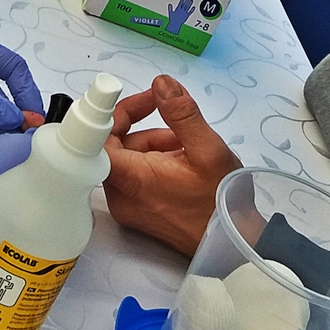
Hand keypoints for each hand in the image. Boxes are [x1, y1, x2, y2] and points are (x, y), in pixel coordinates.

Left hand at [104, 75, 241, 256]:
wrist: (232, 246)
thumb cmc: (221, 203)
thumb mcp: (209, 150)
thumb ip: (182, 114)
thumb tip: (161, 84)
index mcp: (133, 180)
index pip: (97, 141)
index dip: (110, 115)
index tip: (132, 102)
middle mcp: (122, 196)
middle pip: (113, 146)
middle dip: (143, 126)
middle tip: (173, 118)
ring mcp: (128, 206)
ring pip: (126, 159)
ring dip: (152, 143)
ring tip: (186, 144)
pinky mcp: (137, 212)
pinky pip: (134, 175)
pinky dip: (154, 161)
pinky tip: (182, 160)